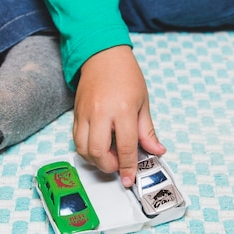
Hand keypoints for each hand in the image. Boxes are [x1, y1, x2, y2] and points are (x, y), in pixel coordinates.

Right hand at [73, 45, 165, 186]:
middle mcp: (101, 113)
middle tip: (119, 165)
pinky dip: (86, 149)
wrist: (104, 55)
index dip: (128, 166)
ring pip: (83, 149)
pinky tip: (98, 146)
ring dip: (95, 161)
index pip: (125, 146)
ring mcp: (86, 113)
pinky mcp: (76, 113)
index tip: (129, 178)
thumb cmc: (126, 75)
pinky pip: (76, 139)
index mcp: (122, 109)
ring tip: (108, 156)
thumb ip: (147, 130)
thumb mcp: (143, 101)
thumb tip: (157, 150)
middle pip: (99, 153)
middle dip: (109, 166)